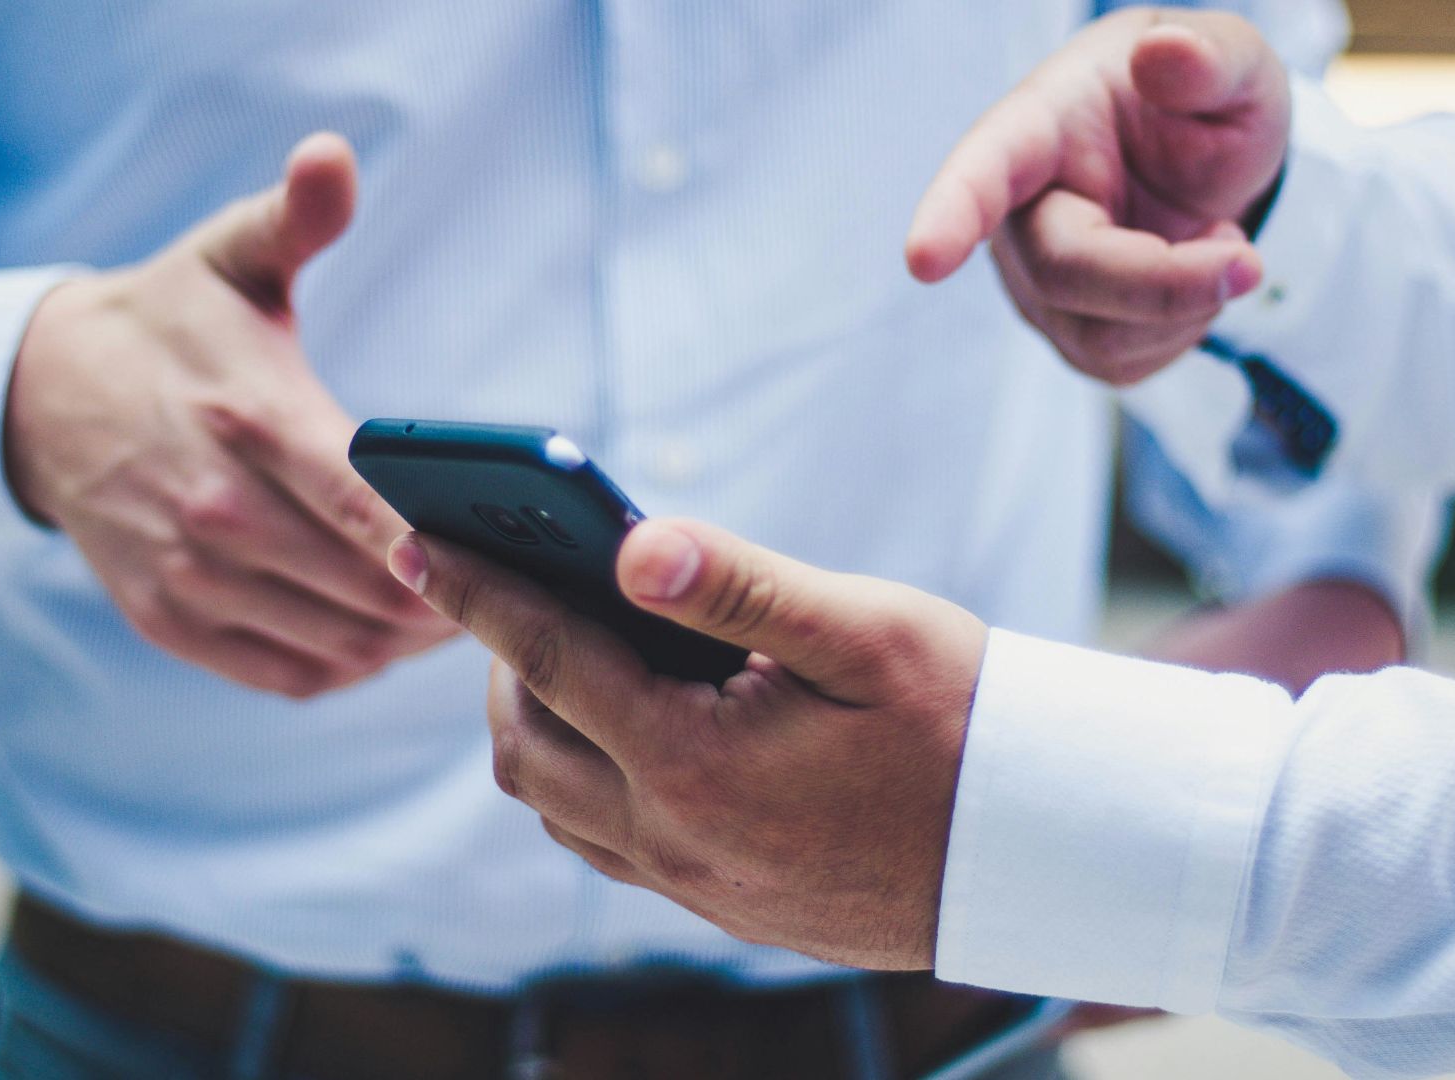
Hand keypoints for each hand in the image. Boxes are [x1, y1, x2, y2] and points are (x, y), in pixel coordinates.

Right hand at [4, 133, 453, 697]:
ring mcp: (189, 574)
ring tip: (462, 613)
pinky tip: (385, 638)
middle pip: (367, 588)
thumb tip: (333, 156)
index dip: (441, 544)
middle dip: (450, 597)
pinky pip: (288, 674)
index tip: (504, 554)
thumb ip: (295, 216)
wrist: (40, 397)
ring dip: (408, 641)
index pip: (366, 505)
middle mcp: (215, 508)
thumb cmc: (169, 324)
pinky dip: (350, 667)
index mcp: (249, 417)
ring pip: (337, 643)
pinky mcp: (170, 619)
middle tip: (509, 587)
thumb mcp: (229, 255)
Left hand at [388, 519, 987, 969]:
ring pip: (556, 804)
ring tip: (558, 647)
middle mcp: (675, 839)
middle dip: (497, 661)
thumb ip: (739, 584)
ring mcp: (693, 884)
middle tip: (508, 586)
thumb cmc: (964, 721)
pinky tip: (622, 724)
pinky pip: (604, 841)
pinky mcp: (720, 906)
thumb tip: (631, 543)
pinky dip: (582, 775)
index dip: (474, 592)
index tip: (412, 540)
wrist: (1041, 849)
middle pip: (526, 746)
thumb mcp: (863, 631)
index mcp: (696, 763)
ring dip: (536, 723)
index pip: (548, 660)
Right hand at [905, 9, 1289, 384]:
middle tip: (1248, 262)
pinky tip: (1192, 278)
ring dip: (1186, 304)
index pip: (983, 170)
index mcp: (1039, 127)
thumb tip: (1166, 54)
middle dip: (1163, 283)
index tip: (924, 260)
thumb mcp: (1233, 64)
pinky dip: (1185, 329)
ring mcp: (1035, 283)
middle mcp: (1017, 213)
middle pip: (1063, 272)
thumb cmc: (1201, 103)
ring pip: (1097, 334)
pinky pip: (1123, 363)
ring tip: (1218, 240)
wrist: (1207, 164)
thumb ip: (1210, 56)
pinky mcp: (1069, 334)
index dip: (951, 214)